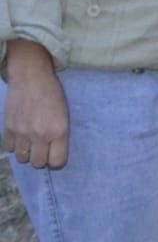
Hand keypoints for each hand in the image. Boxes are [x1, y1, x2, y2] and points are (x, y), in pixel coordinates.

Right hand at [2, 39, 69, 168]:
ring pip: (22, 158)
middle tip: (42, 148)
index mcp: (59, 131)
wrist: (32, 78)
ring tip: (30, 143)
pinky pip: (9, 148)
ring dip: (26, 153)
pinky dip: (14, 146)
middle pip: (38, 163)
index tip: (54, 155)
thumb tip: (53, 154)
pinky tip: (19, 137)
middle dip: (41, 158)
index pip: (57, 162)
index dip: (56, 162)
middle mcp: (40, 135)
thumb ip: (59, 135)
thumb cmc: (53, 95)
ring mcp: (22, 132)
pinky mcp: (8, 128)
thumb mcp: (65, 115)